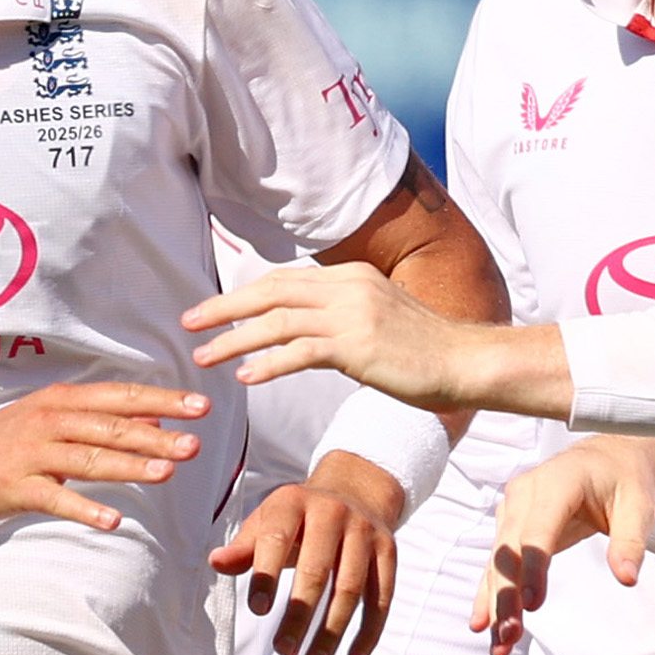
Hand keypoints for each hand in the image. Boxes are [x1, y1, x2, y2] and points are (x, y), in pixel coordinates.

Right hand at [0, 382, 205, 530]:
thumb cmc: (3, 441)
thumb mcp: (53, 421)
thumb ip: (102, 421)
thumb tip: (156, 423)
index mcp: (62, 401)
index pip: (121, 397)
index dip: (162, 401)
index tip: (201, 406)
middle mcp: (50, 421)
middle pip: (111, 427)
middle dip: (156, 437)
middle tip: (195, 445)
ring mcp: (32, 453)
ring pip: (88, 459)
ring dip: (129, 466)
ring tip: (167, 475)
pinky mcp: (15, 486)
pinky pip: (55, 499)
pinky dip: (84, 509)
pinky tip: (113, 521)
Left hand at [185, 264, 560, 414]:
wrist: (466, 362)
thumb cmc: (424, 351)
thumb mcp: (378, 319)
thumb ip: (341, 317)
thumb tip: (303, 333)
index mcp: (350, 277)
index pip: (283, 280)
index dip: (243, 293)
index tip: (211, 309)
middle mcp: (347, 287)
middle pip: (269, 291)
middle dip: (224, 307)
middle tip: (187, 323)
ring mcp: (352, 315)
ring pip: (277, 321)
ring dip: (234, 339)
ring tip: (203, 357)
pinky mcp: (358, 346)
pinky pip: (299, 351)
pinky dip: (267, 363)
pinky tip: (245, 377)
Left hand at [213, 455, 401, 654]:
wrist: (355, 491)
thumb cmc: (298, 518)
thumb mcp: (267, 522)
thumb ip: (244, 546)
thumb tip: (216, 562)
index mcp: (294, 502)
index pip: (276, 539)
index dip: (266, 575)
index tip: (256, 612)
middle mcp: (332, 513)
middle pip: (317, 569)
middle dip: (299, 614)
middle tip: (282, 649)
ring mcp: (365, 532)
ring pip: (351, 588)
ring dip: (332, 630)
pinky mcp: (388, 551)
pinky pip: (382, 597)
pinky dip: (369, 631)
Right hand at [477, 435, 654, 654]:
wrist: (608, 457)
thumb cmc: (623, 478)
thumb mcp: (638, 505)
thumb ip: (631, 541)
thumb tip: (627, 578)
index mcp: (557, 481)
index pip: (538, 528)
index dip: (532, 566)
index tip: (532, 604)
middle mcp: (525, 493)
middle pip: (509, 550)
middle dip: (507, 594)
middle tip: (511, 633)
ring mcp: (513, 510)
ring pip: (498, 561)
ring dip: (496, 602)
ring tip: (500, 642)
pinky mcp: (510, 527)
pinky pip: (497, 564)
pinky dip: (490, 594)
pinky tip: (484, 624)